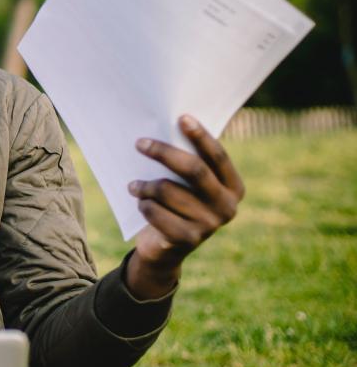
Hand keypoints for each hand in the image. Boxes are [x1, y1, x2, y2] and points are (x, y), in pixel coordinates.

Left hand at [126, 115, 245, 298]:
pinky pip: (155, 211)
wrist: (165, 249)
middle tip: (140, 143)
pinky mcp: (188, 240)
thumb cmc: (176, 204)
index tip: (181, 117)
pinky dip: (143, 205)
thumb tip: (168, 125)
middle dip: (164, 153)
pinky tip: (141, 204)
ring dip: (144, 185)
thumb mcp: (187, 185)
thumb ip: (189, 162)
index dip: (201, 136)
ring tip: (133, 185)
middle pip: (194, 170)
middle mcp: (228, 207)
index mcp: (234, 188)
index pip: (218, 156)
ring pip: (168, 190)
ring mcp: (209, 225)